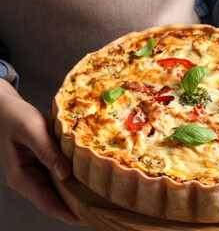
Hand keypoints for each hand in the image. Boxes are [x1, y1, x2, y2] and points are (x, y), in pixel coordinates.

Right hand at [0, 80, 84, 225]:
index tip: (88, 219)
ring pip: (57, 191)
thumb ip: (47, 152)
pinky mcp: (41, 164)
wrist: (4, 107)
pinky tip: (87, 180)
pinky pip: (57, 177)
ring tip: (98, 200)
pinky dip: (72, 181)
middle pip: (54, 201)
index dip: (68, 214)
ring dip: (76, 195)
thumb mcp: (32, 130)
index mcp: (22, 177)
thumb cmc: (14, 116)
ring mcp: (34, 173)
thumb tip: (65, 174)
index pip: (48, 204)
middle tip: (101, 211)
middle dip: (76, 208)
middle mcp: (28, 180)